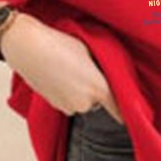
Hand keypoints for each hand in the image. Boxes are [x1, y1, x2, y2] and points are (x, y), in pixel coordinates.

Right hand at [0, 13, 124, 122]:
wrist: (27, 47)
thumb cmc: (59, 44)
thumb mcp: (90, 49)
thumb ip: (103, 66)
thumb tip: (107, 73)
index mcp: (99, 88)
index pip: (118, 108)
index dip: (126, 113)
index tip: (133, 116)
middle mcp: (85, 103)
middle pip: (98, 101)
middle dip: (95, 89)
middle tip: (85, 69)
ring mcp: (68, 106)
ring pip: (82, 102)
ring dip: (79, 91)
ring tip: (69, 69)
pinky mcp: (54, 106)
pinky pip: (67, 101)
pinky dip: (65, 92)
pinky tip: (58, 75)